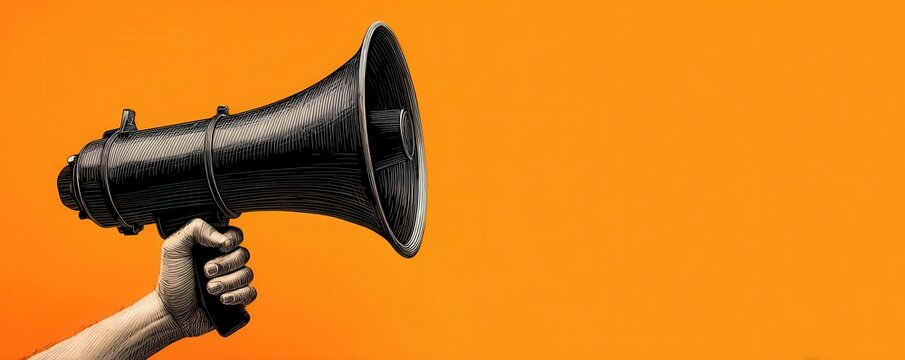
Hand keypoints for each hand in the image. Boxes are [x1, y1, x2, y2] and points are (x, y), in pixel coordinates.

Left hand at [156, 219, 256, 336]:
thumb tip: (222, 237)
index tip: (221, 246)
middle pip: (243, 255)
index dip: (232, 240)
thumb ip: (195, 230)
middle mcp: (225, 262)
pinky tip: (223, 299)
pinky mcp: (237, 298)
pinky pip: (250, 293)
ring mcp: (232, 280)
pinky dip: (238, 295)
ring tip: (210, 289)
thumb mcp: (174, 248)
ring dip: (228, 282)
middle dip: (225, 264)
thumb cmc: (172, 280)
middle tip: (207, 272)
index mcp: (213, 246)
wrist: (171, 311)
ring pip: (247, 274)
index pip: (235, 235)